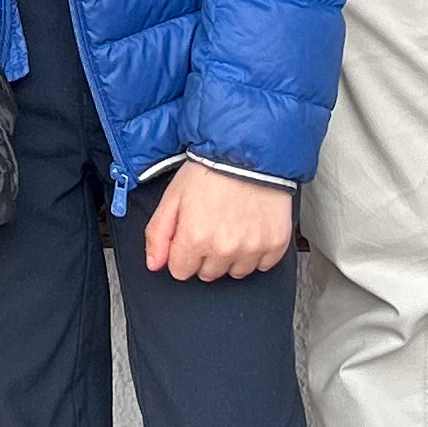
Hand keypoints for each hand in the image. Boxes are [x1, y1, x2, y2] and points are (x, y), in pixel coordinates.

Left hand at [141, 162, 294, 281]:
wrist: (250, 152)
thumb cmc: (211, 169)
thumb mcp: (173, 195)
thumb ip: (158, 233)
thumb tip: (153, 263)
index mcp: (195, 238)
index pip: (180, 272)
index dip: (182, 253)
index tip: (190, 235)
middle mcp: (223, 249)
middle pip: (207, 274)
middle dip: (206, 254)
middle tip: (212, 225)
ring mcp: (251, 249)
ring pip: (235, 272)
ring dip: (232, 255)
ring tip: (233, 225)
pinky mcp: (274, 245)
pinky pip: (262, 265)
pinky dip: (257, 251)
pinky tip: (251, 229)